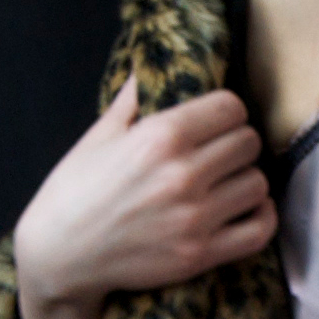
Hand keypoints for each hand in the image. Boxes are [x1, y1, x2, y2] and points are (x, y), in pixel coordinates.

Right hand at [12, 78, 273, 318]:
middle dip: (236, 142)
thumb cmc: (74, 192)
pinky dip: (260, 216)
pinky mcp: (200, 255)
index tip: (215, 121)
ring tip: (226, 181)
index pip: (230, 108)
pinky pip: (260, 229)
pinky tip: (246, 208)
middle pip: (248, 142)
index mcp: (159, 137)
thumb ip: (134, 97)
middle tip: (219, 152)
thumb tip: (151, 61)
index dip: (225, 111)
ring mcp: (194, 218)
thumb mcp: (100, 135)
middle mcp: (182, 175)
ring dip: (245, 179)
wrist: (58, 257)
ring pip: (257, 183)